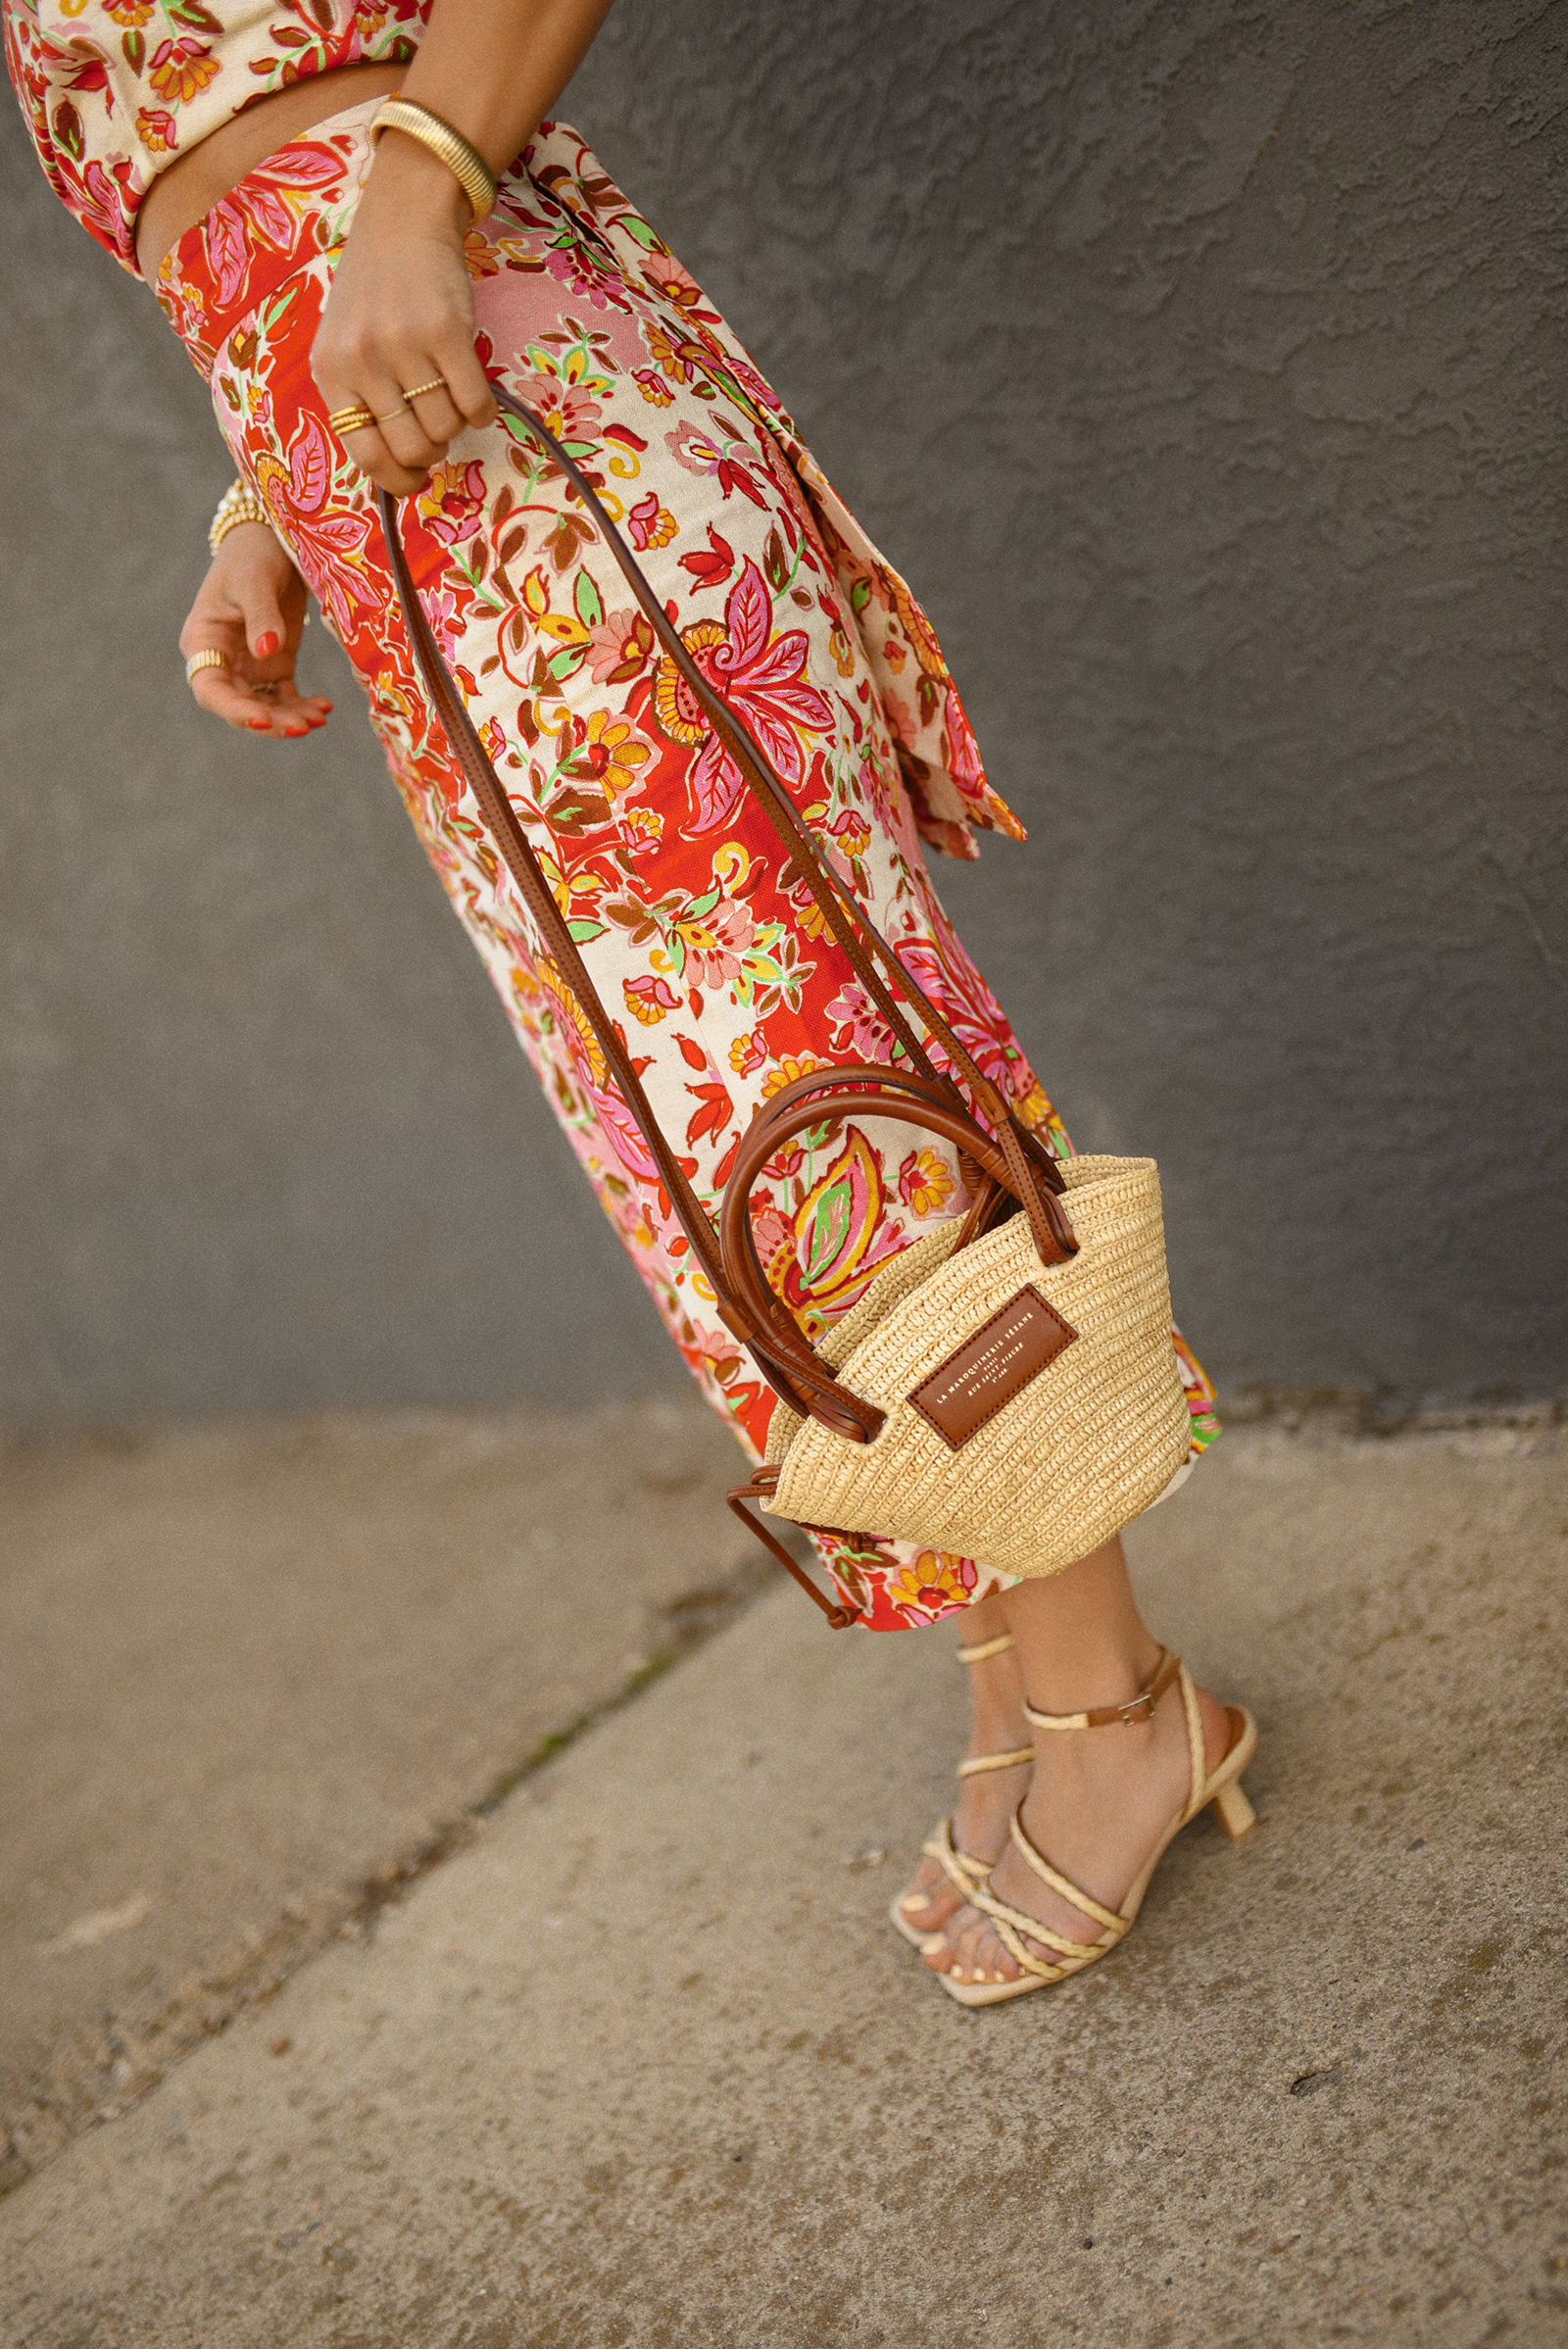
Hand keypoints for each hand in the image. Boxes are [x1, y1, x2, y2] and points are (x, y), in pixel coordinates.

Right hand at [179, 523, 332, 738]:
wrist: (273, 540)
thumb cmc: (253, 554)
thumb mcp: (254, 580)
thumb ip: (260, 615)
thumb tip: (267, 652)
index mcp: (203, 642)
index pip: (210, 689)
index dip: (234, 710)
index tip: (262, 719)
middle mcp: (223, 661)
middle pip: (240, 705)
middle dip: (270, 721)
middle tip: (302, 727)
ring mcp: (249, 666)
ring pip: (266, 706)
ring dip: (290, 719)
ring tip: (319, 717)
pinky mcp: (276, 665)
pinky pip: (287, 696)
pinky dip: (304, 706)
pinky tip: (325, 707)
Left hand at [310, 132, 497, 496]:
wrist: (403, 223)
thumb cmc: (375, 293)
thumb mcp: (346, 346)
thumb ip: (360, 400)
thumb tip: (396, 469)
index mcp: (332, 371)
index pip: (365, 455)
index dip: (398, 479)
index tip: (416, 479)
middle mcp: (363, 361)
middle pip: (412, 448)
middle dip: (433, 450)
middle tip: (438, 430)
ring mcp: (405, 346)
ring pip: (446, 428)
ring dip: (457, 425)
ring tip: (450, 397)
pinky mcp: (447, 332)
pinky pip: (475, 403)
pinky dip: (482, 411)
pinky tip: (476, 395)